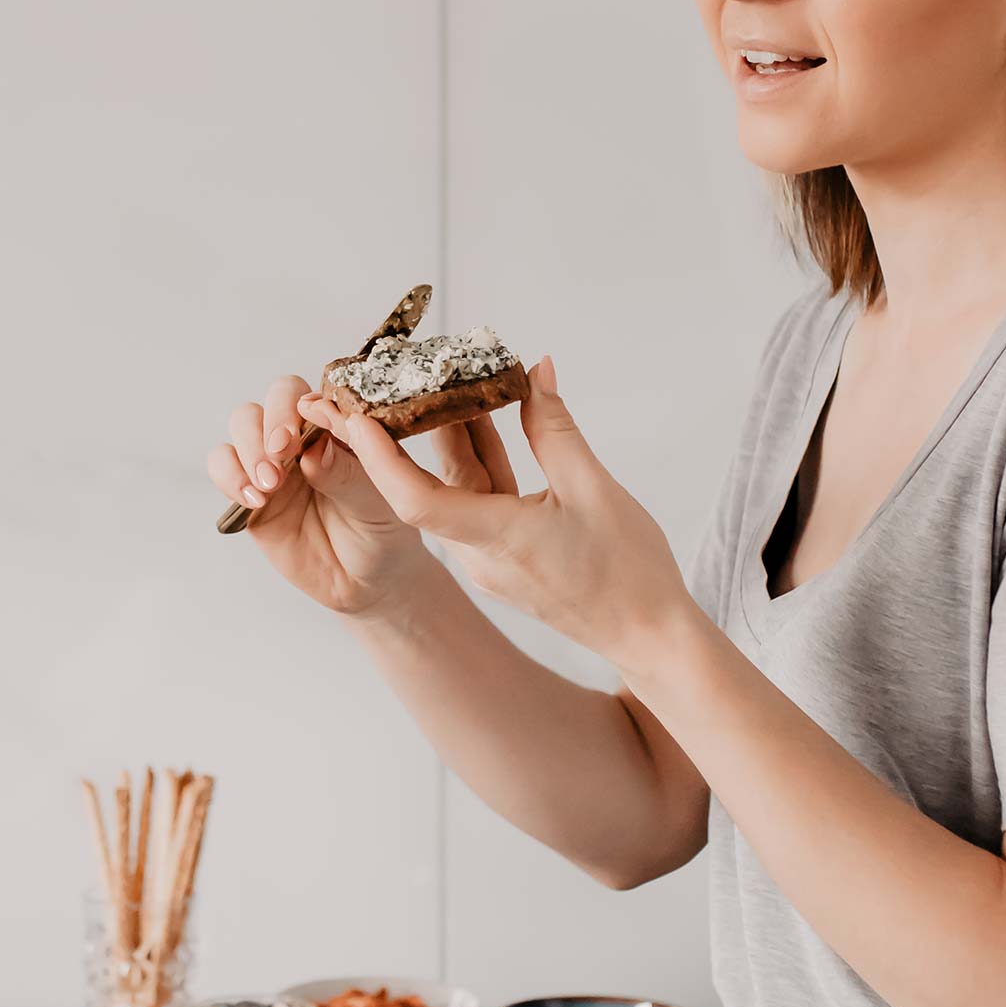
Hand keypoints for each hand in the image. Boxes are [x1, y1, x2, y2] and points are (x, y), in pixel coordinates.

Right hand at [207, 370, 512, 620]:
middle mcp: (300, 439)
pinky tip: (255, 499)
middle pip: (268, 402)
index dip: (303, 403)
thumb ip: (347, 474)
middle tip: (283, 451)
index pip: (311, 395)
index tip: (308, 422)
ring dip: (249, 447)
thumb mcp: (379, 503)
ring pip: (241, 427)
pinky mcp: (249, 495)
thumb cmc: (382, 532)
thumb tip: (315, 449)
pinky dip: (229, 476)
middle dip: (271, 422)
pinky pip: (223, 469)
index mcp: (336, 428)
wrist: (368, 583)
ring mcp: (271, 464)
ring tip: (270, 483)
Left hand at [294, 356, 692, 672]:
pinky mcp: (506, 557)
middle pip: (427, 487)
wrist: (650, 635)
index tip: (355, 417)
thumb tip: (535, 371)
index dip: (379, 458)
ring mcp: (491, 558)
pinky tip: (481, 418)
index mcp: (496, 539)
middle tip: (375, 385)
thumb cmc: (629, 571)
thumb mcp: (593, 487)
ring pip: (457, 490)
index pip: (415, 499)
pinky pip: (481, 501)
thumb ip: (555, 428)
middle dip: (401, 435)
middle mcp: (479, 554)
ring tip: (430, 382)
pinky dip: (480, 462)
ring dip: (448, 440)